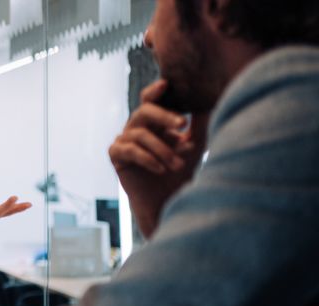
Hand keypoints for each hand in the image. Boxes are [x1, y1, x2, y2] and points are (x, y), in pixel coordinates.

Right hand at [108, 80, 207, 237]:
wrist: (167, 202)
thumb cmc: (180, 173)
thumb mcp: (194, 146)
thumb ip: (198, 125)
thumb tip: (206, 101)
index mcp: (154, 123)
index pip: (150, 100)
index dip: (155, 92)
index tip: (166, 85)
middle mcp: (137, 128)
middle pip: (144, 111)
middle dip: (164, 115)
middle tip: (183, 124)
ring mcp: (124, 141)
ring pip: (140, 134)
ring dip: (162, 149)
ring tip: (177, 164)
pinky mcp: (116, 157)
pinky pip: (129, 150)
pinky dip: (147, 158)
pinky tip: (160, 169)